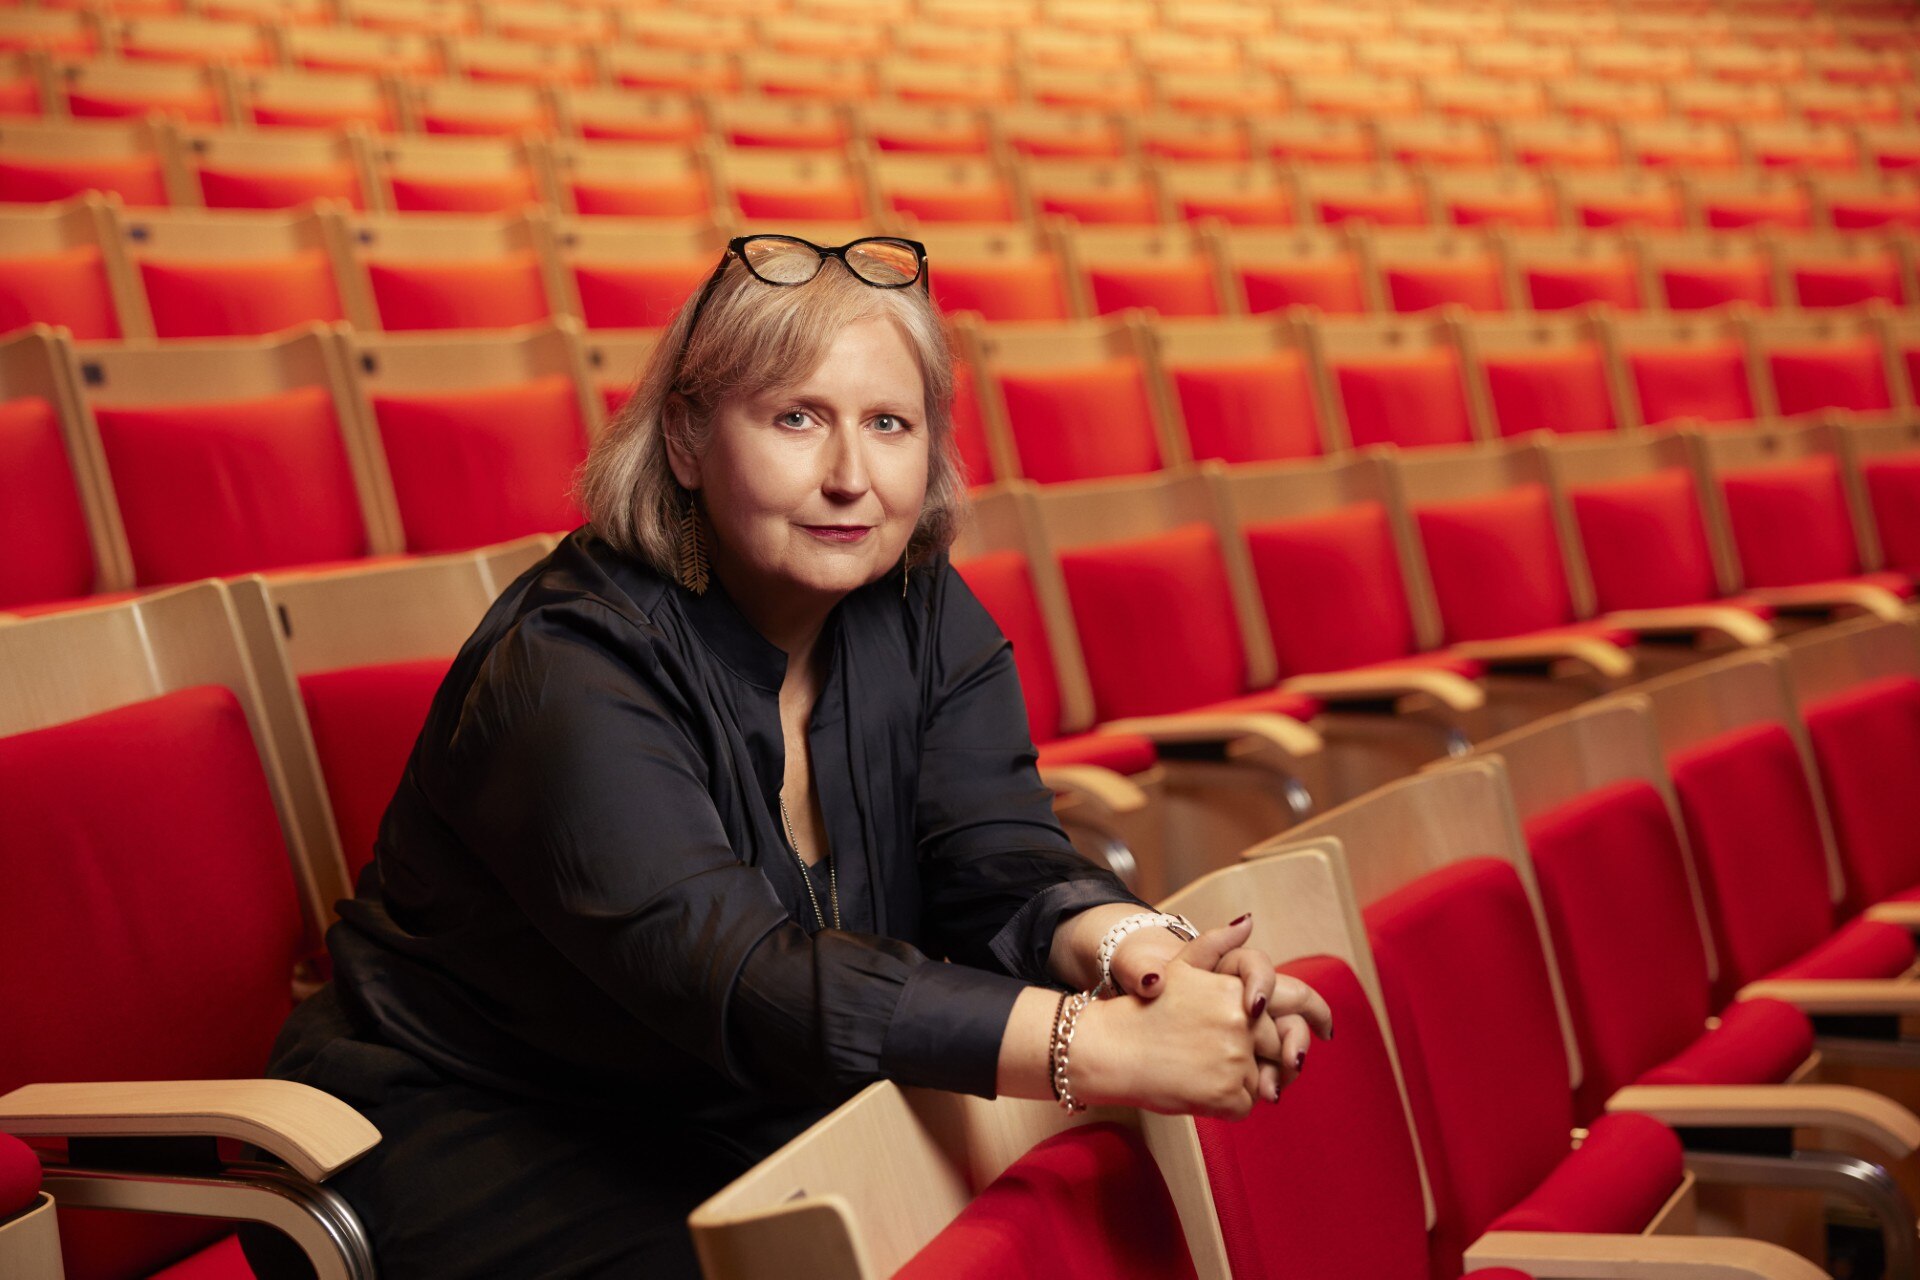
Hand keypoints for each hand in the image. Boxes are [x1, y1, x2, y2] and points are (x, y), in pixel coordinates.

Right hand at [1114, 914, 1334, 1104]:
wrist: (1110, 1050)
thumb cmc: (1143, 1011)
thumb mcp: (1179, 967)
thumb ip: (1217, 944)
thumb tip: (1248, 921)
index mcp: (1236, 992)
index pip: (1297, 1003)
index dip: (1316, 1016)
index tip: (1328, 1030)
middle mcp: (1243, 1024)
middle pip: (1280, 1045)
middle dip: (1270, 1055)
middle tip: (1248, 1061)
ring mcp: (1238, 1061)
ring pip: (1264, 1078)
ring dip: (1245, 1080)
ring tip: (1210, 1071)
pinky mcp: (1229, 1096)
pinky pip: (1248, 1104)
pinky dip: (1230, 1102)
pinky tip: (1201, 1089)